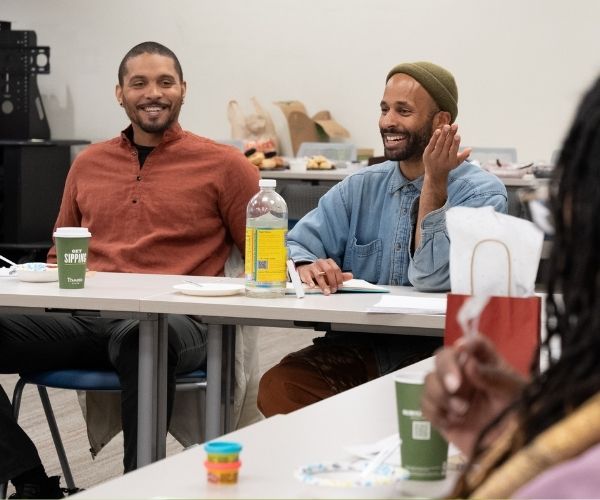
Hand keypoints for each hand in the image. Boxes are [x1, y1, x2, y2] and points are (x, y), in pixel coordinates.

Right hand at [296, 259, 352, 294]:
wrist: (306, 269)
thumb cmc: (320, 272)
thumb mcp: (330, 274)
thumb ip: (340, 275)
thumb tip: (350, 276)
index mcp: (328, 262)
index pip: (336, 269)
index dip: (339, 278)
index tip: (340, 286)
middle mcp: (320, 262)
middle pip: (328, 270)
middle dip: (332, 281)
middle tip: (334, 290)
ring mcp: (312, 266)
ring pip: (319, 275)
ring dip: (323, 285)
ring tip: (326, 292)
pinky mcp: (305, 271)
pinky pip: (308, 276)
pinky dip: (311, 282)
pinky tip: (313, 286)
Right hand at [421, 336, 526, 456]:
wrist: (517, 461)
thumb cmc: (525, 423)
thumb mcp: (518, 396)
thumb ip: (495, 377)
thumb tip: (468, 361)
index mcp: (489, 367)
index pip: (475, 345)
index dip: (467, 342)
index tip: (464, 349)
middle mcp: (467, 377)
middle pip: (443, 357)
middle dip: (445, 369)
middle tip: (455, 387)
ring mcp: (452, 396)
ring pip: (429, 380)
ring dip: (440, 394)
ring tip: (461, 412)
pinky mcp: (442, 416)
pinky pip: (425, 405)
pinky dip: (434, 411)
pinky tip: (450, 421)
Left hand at [423, 123, 470, 183]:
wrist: (434, 174)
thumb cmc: (448, 165)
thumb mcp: (456, 162)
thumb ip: (463, 156)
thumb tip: (470, 149)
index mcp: (451, 161)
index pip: (453, 151)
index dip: (455, 143)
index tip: (458, 135)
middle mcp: (442, 160)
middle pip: (447, 145)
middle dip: (450, 135)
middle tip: (454, 125)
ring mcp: (434, 157)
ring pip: (439, 144)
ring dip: (443, 134)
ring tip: (447, 126)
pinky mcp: (426, 155)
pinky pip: (431, 145)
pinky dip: (434, 138)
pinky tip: (438, 130)